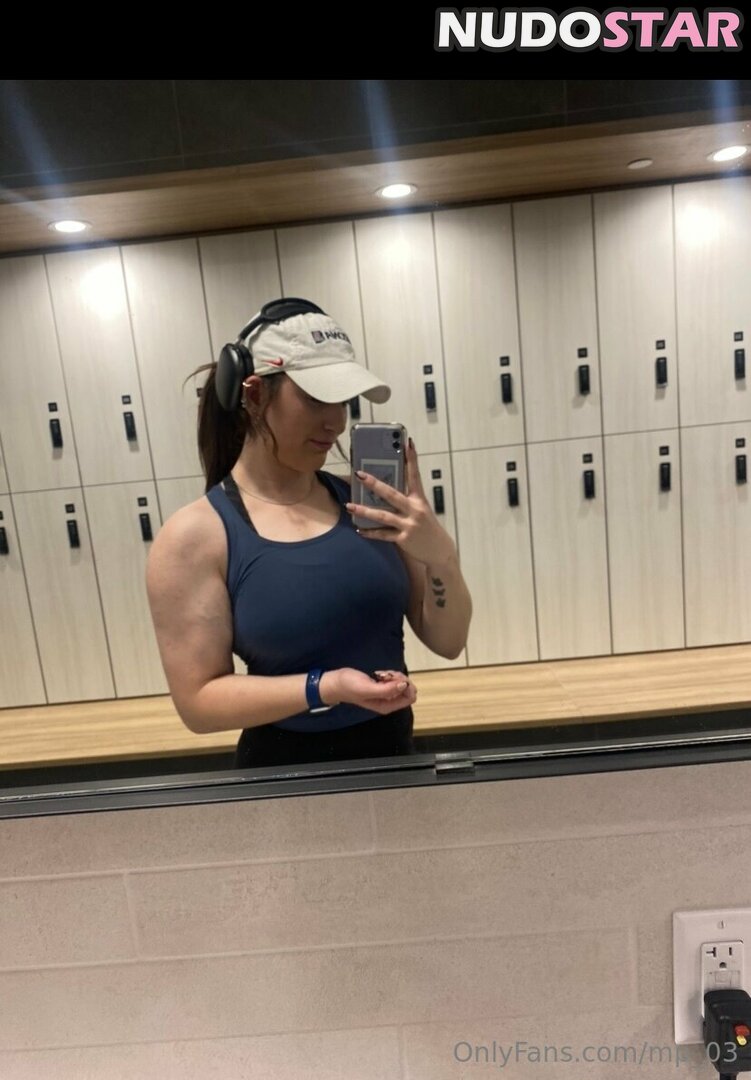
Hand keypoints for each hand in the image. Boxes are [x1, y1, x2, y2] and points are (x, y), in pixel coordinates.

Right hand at [321, 668, 416, 714]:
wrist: (336, 683)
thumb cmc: (349, 686)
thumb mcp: (367, 688)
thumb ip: (386, 690)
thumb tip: (404, 686)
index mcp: (387, 706)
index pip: (410, 697)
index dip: (406, 685)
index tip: (393, 678)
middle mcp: (388, 702)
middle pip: (407, 690)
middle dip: (399, 679)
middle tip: (385, 675)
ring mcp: (386, 695)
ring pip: (400, 683)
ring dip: (392, 676)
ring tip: (379, 674)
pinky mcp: (382, 687)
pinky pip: (393, 680)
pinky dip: (388, 675)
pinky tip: (378, 674)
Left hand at [345, 438, 456, 565]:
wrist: (439, 551)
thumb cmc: (426, 527)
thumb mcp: (421, 510)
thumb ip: (406, 500)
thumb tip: (383, 490)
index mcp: (419, 499)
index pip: (414, 475)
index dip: (411, 459)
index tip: (407, 443)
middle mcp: (414, 510)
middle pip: (391, 494)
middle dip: (375, 483)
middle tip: (360, 474)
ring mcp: (409, 524)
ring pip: (383, 516)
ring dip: (364, 511)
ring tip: (349, 505)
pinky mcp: (403, 539)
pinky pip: (383, 535)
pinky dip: (370, 533)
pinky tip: (359, 530)